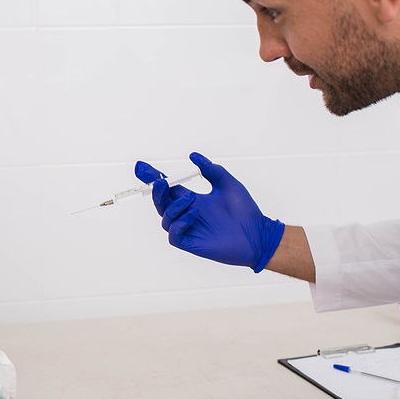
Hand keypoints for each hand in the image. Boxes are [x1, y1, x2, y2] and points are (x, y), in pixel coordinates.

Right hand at [134, 152, 284, 271]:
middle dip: (157, 191)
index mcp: (192, 200)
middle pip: (161, 202)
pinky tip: (195, 213)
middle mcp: (186, 213)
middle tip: (161, 181)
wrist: (258, 234)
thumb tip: (193, 155)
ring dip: (174, 206)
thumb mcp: (227, 183)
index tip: (142, 166)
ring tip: (191, 199)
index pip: (167, 188)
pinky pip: (174, 234)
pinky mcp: (191, 243)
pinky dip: (180, 222)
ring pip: (165, 218)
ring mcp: (188, 228)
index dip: (153, 177)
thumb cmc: (245, 211)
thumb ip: (210, 169)